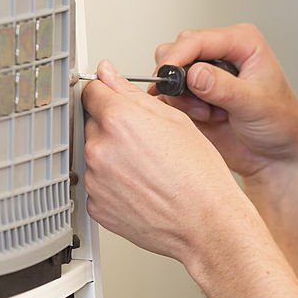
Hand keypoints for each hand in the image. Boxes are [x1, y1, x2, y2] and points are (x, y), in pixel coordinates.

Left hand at [82, 61, 246, 262]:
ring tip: (148, 170)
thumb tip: (108, 74)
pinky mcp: (96, 206)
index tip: (116, 101)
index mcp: (118, 120)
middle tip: (146, 144)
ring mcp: (95, 180)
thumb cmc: (200, 176)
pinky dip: (113, 185)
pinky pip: (98, 186)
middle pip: (92, 124)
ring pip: (95, 156)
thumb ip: (132, 93)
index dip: (108, 94)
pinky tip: (141, 188)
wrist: (206, 223)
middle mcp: (99, 148)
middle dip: (113, 128)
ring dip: (113, 158)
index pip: (91, 91)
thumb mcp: (174, 120)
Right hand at [152, 24, 297, 181]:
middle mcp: (221, 53)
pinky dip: (181, 109)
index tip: (165, 76)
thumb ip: (224, 88)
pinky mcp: (195, 94)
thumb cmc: (280, 124)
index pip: (196, 40)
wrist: (277, 156)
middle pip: (176, 50)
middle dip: (180, 80)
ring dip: (183, 98)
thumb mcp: (255, 104)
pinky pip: (170, 96)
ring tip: (210, 114)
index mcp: (242, 43)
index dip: (177, 56)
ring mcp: (205, 73)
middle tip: (201, 105)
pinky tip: (206, 119)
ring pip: (169, 74)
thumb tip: (194, 74)